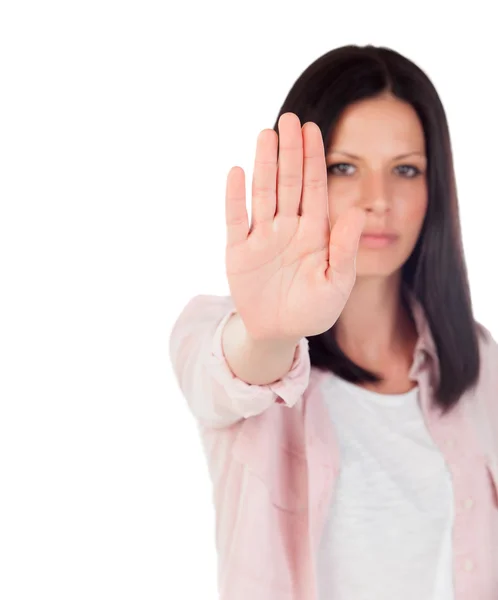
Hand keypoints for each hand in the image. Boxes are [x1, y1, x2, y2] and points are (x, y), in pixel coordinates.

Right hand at [224, 112, 365, 342]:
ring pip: (263, 193)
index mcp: (314, 233)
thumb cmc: (313, 309)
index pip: (314, 188)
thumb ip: (345, 250)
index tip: (314, 129)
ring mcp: (262, 237)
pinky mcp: (239, 252)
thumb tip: (354, 213)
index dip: (313, 160)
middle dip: (290, 151)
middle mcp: (287, 228)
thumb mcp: (337, 284)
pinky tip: (237, 172)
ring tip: (266, 134)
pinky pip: (236, 220)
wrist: (278, 332)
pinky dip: (235, 198)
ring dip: (264, 165)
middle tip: (290, 118)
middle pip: (288, 183)